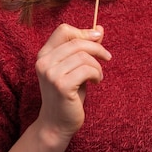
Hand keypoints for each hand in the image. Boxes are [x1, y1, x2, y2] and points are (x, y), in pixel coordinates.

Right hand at [35, 23, 111, 143]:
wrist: (56, 123)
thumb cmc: (68, 94)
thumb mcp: (75, 67)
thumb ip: (84, 48)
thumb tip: (99, 28)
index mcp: (44, 54)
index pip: (64, 30)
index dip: (83, 32)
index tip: (97, 39)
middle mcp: (44, 62)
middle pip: (77, 42)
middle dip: (97, 48)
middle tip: (107, 57)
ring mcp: (51, 74)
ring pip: (83, 56)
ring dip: (97, 65)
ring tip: (98, 75)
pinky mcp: (61, 85)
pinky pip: (87, 70)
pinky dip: (96, 74)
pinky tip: (96, 82)